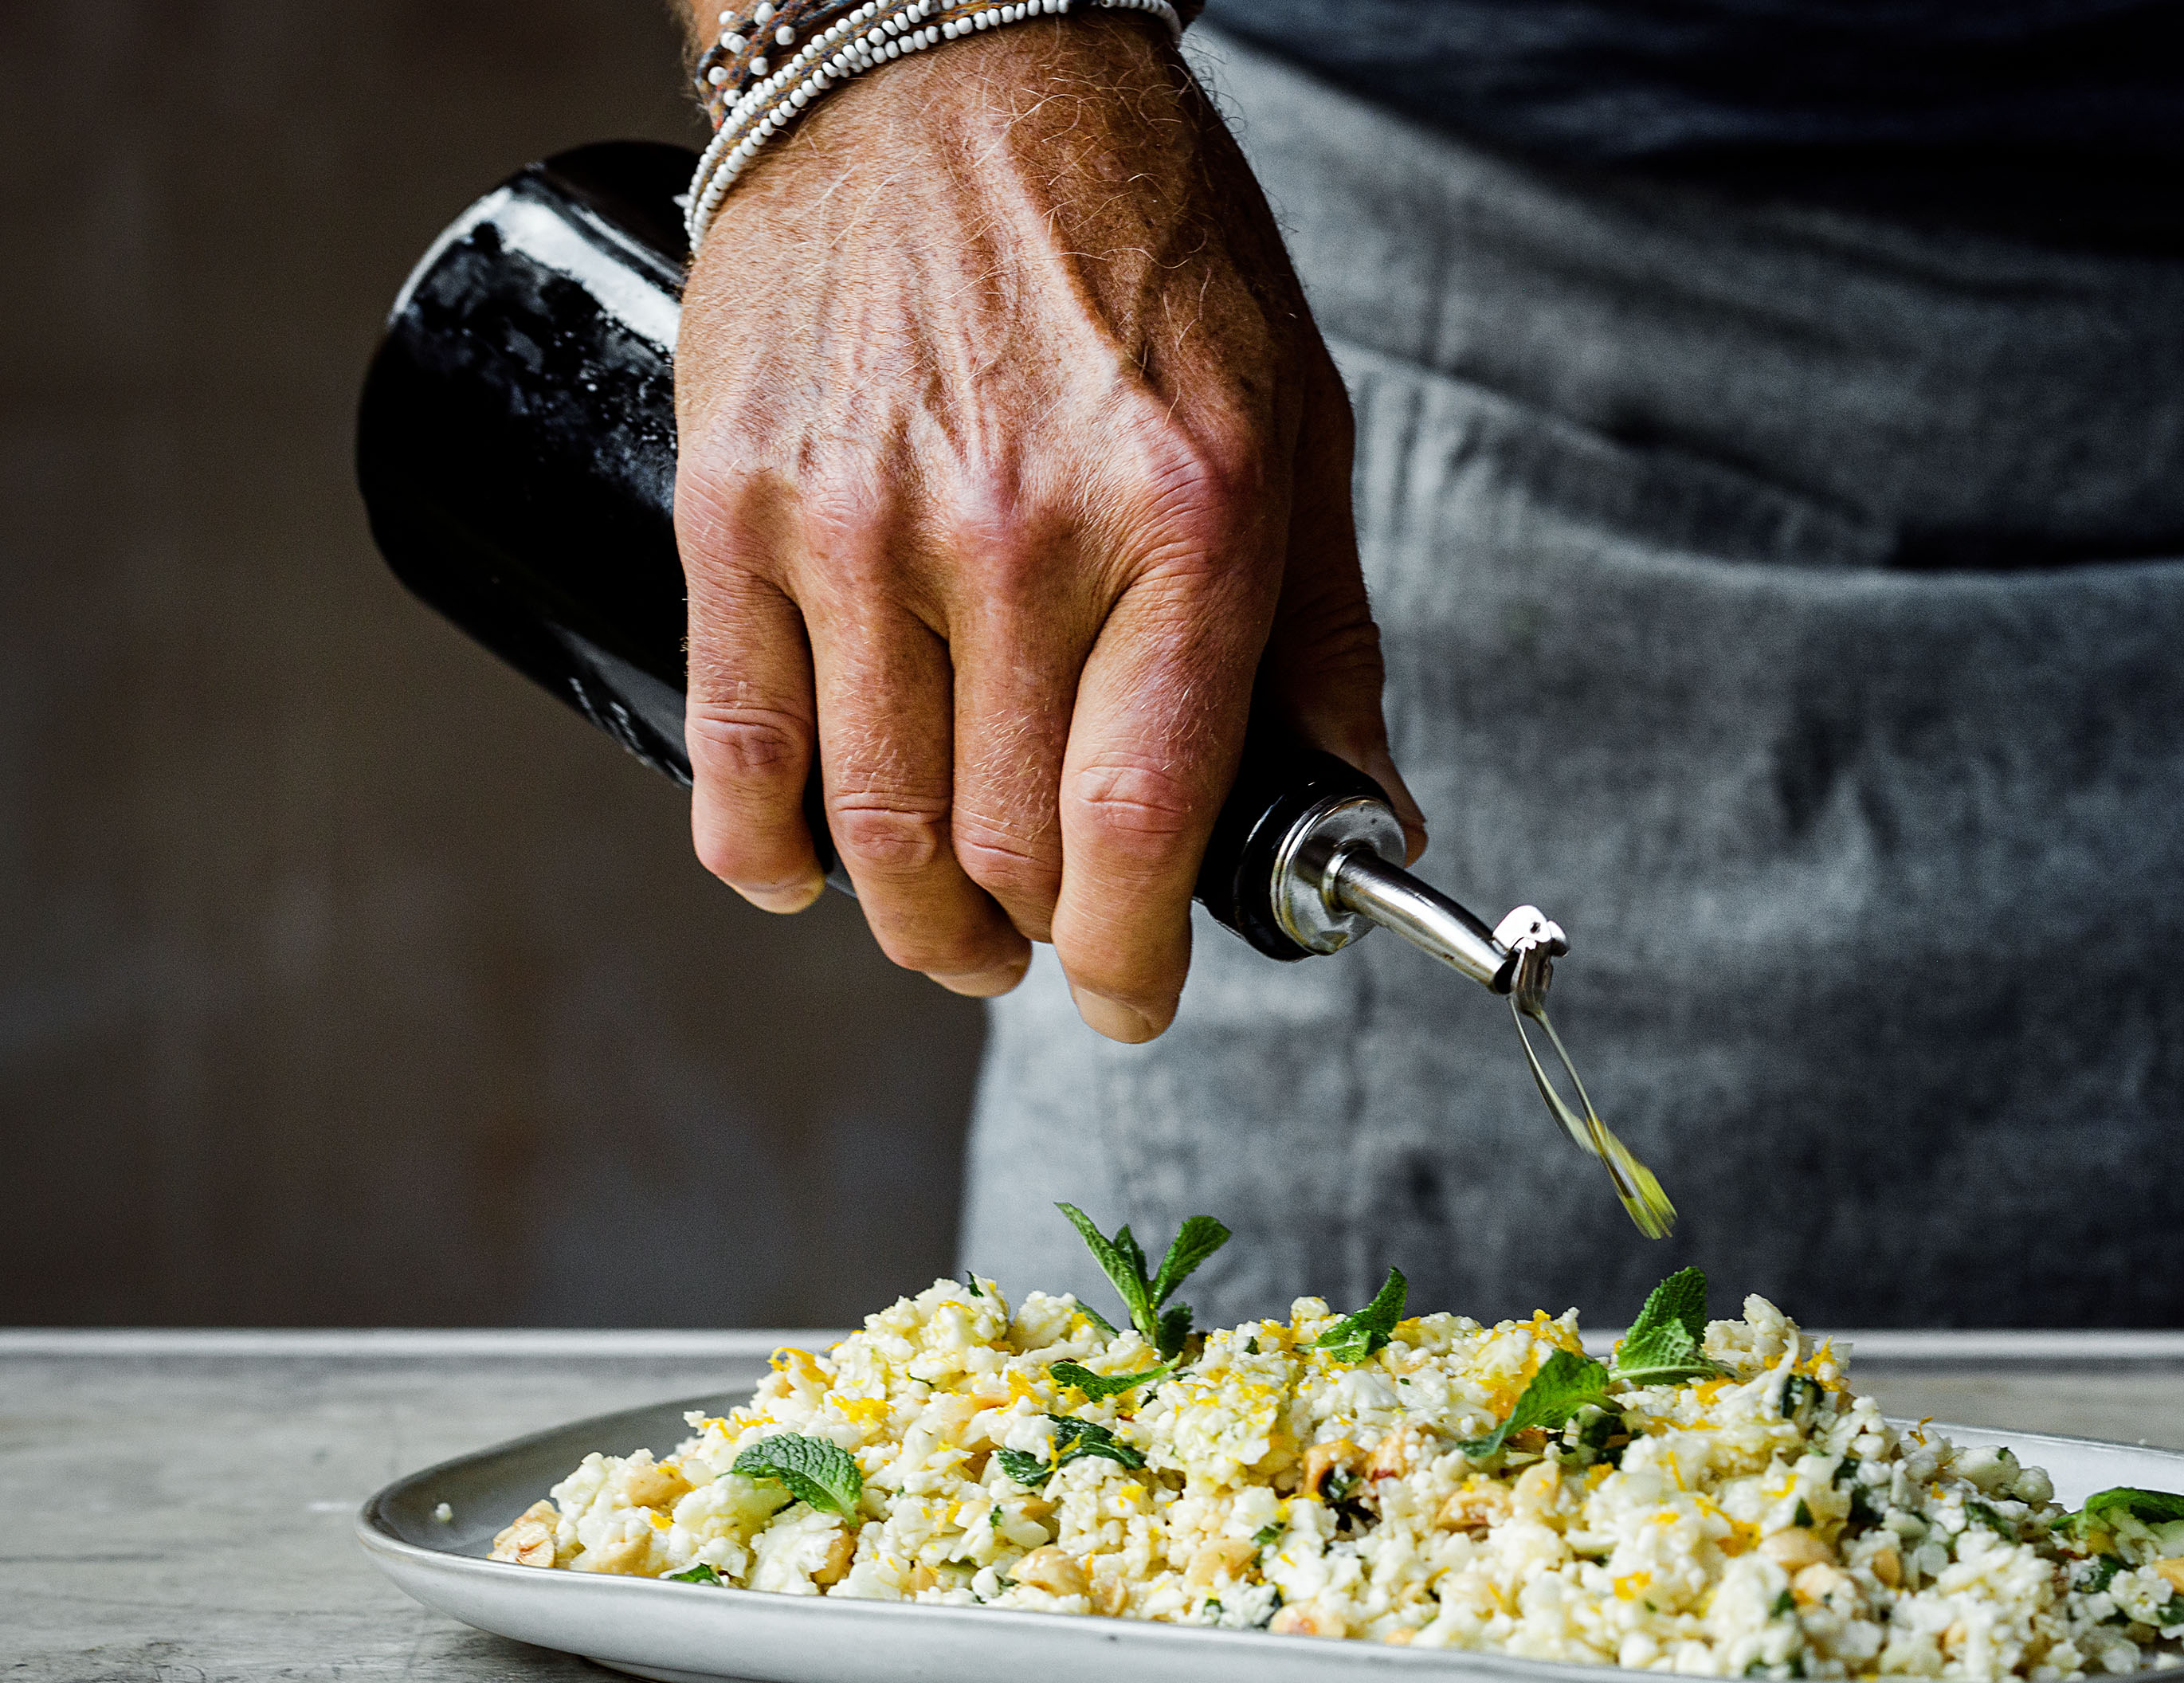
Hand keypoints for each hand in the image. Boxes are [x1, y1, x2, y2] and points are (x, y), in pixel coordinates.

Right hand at [671, 14, 1421, 1039]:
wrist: (947, 54)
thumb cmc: (1141, 233)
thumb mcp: (1295, 420)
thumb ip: (1323, 642)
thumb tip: (1360, 821)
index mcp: (1182, 523)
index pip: (1141, 824)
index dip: (1133, 960)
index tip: (1134, 996)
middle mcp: (1015, 536)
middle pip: (1007, 850)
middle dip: (1038, 943)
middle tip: (1052, 946)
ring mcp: (856, 524)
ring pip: (876, 831)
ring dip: (921, 925)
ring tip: (957, 930)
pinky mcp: (732, 501)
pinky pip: (735, 748)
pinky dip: (765, 854)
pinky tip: (804, 875)